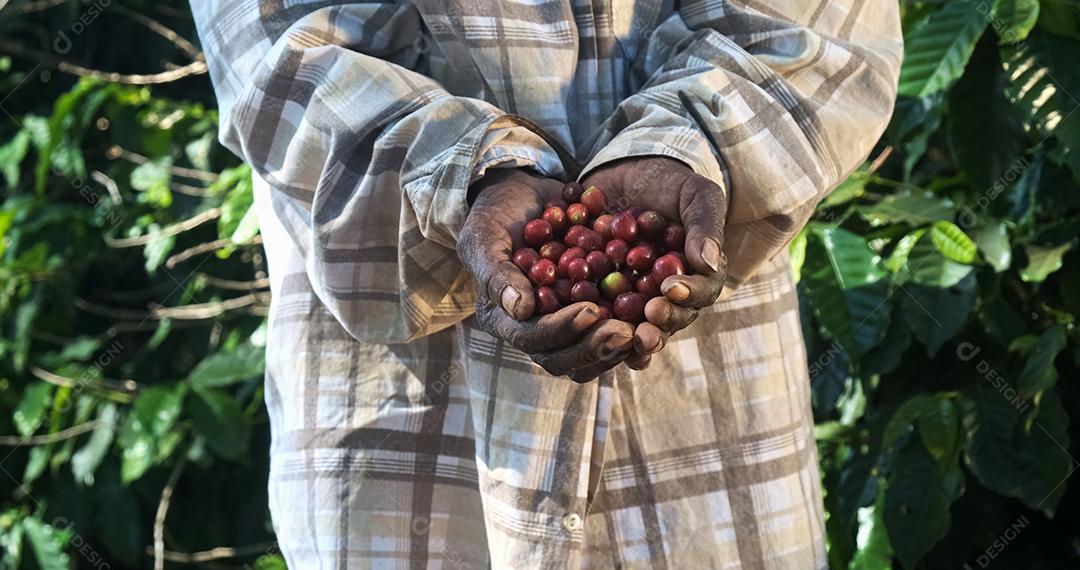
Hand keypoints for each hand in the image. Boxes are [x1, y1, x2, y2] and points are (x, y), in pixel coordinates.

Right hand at [458, 169, 660, 381]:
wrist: (522, 195)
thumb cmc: (494, 216)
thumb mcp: (485, 238)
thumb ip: (497, 274)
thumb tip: (521, 310)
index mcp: (506, 319)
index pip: (533, 338)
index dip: (562, 330)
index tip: (590, 311)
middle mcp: (536, 329)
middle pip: (566, 357)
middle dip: (596, 347)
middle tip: (626, 332)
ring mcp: (565, 321)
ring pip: (592, 353)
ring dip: (618, 346)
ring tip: (645, 330)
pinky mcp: (591, 308)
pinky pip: (613, 327)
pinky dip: (634, 325)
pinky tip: (656, 316)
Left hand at [581, 157, 727, 363]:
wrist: (625, 175)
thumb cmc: (670, 183)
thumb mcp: (694, 194)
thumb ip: (704, 225)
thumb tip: (709, 263)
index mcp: (698, 276)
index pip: (701, 292)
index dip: (689, 294)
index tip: (672, 288)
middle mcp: (668, 296)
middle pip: (669, 318)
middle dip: (660, 322)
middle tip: (648, 316)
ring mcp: (636, 300)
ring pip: (636, 326)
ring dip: (628, 334)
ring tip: (619, 334)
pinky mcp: (602, 296)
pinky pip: (598, 314)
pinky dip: (590, 324)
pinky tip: (581, 329)